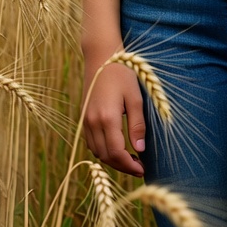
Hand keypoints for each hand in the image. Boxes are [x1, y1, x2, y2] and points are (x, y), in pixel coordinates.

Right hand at [82, 56, 146, 176]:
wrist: (101, 57)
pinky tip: (116, 147)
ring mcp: (85, 120)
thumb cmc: (122, 74)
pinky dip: (102, 150)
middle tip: (139, 167)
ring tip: (130, 159)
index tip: (143, 169)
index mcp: (107, 118)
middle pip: (106, 156)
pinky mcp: (83, 117)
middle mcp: (92, 122)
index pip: (117, 153)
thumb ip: (137, 125)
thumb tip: (140, 150)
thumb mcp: (135, 97)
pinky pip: (90, 143)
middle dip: (122, 166)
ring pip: (96, 152)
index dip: (130, 165)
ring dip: (112, 160)